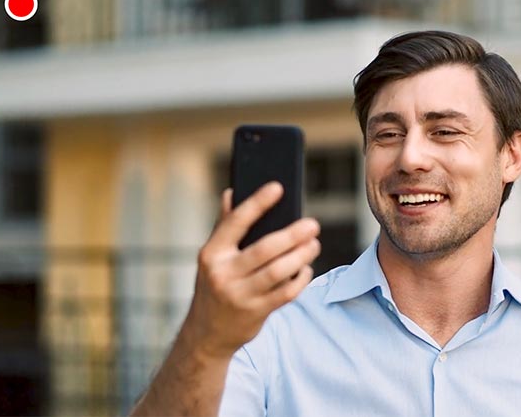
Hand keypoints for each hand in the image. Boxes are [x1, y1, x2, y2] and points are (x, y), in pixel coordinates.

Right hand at [181, 182, 319, 360]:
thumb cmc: (214, 285)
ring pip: (279, 272)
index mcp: (211, 253)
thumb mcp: (212, 258)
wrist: (206, 334)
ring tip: (314, 244)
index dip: (257, 203)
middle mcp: (223, 274)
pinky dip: (300, 279)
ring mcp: (240, 295)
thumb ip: (224, 226)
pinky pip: (286, 292)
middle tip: (312, 225)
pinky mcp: (256, 312)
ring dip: (301, 256)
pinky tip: (306, 268)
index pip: (236, 222)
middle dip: (293, 235)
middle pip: (265, 249)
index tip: (277, 187)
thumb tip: (232, 193)